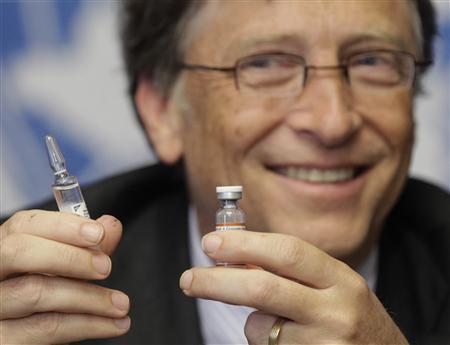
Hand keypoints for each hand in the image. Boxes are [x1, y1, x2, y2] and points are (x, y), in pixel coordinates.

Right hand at [0, 210, 129, 343]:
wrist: (22, 337)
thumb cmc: (44, 294)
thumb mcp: (62, 267)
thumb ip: (84, 247)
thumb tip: (111, 225)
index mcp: (3, 248)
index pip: (24, 224)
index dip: (63, 226)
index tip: (98, 233)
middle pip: (20, 252)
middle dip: (69, 256)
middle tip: (106, 267)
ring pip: (36, 293)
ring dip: (90, 298)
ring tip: (121, 304)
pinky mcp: (1, 340)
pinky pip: (45, 329)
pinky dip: (86, 325)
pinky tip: (113, 324)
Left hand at [179, 230, 407, 343]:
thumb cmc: (350, 316)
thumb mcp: (331, 285)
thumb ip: (290, 270)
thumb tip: (234, 256)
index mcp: (340, 279)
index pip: (287, 252)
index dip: (244, 244)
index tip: (211, 242)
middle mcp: (336, 310)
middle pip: (263, 288)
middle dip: (217, 281)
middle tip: (189, 278)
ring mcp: (325, 344)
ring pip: (259, 327)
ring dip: (254, 322)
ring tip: (279, 325)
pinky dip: (265, 342)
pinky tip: (292, 343)